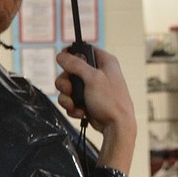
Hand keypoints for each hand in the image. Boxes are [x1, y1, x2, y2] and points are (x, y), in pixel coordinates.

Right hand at [55, 44, 136, 174]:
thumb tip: (61, 55)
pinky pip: (72, 100)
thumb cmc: (110, 101)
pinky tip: (80, 111)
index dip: (72, 54)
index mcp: (105, 62)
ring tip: (73, 105)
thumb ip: (75, 64)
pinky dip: (73, 107)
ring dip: (67, 97)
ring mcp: (92, 88)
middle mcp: (98, 73)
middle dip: (66, 82)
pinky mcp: (87, 101)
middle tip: (68, 89)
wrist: (116, 126)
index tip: (63, 61)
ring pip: (68, 87)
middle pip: (71, 70)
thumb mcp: (93, 78)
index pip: (84, 50)